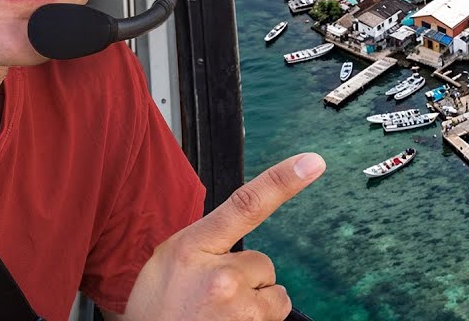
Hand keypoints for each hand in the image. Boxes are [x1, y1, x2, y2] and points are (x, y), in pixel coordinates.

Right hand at [122, 153, 325, 319]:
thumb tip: (239, 233)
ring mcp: (237, 308)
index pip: (246, 204)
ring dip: (254, 304)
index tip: (312, 163)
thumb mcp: (172, 258)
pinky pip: (272, 318)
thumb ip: (208, 240)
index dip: (282, 181)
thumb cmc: (157, 308)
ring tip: (218, 313)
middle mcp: (220, 277)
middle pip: (264, 264)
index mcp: (195, 246)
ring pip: (274, 295)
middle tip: (211, 295)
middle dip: (247, 279)